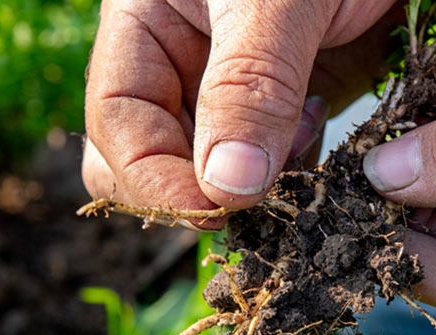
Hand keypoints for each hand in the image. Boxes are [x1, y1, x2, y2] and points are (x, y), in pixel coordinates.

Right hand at [83, 0, 398, 227]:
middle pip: (153, 155)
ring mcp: (237, 86)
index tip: (213, 209)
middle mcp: (183, 61)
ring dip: (253, 184)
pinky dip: (291, 169)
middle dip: (197, 188)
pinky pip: (272, 160)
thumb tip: (225, 187)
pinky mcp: (289, 101)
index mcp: (146, 24)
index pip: (117, 121)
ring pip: (215, 168)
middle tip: (256, 196)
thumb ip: (248, 84)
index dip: (153, 176)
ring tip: (300, 147)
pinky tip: (317, 133)